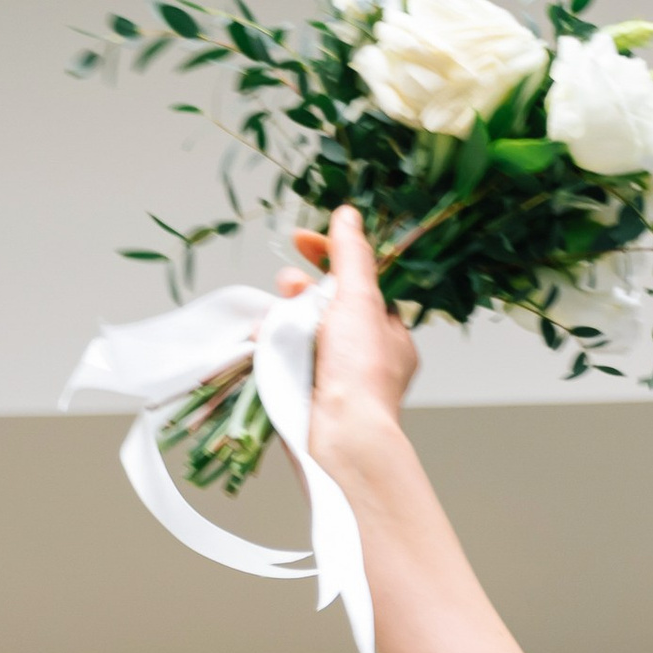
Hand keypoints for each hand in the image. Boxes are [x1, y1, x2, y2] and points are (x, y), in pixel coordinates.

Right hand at [276, 207, 416, 468]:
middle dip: (301, 286)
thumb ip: (351, 255)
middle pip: (325, 300)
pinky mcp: (306, 388)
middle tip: (289, 286)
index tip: (300, 238)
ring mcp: (334, 373)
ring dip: (282, 313)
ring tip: (276, 319)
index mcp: (388, 332)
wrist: (343, 437)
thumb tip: (348, 215)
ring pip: (299, 325)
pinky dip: (272, 342)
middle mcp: (364, 353)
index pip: (359, 280)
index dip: (330, 254)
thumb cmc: (361, 372)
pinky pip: (284, 352)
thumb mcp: (360, 299)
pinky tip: (265, 340)